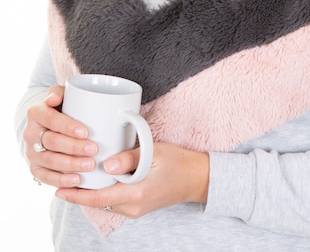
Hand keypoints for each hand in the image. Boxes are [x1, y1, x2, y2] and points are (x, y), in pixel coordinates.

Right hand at [23, 86, 97, 187]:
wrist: (52, 125)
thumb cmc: (64, 107)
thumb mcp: (63, 94)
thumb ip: (60, 92)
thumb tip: (54, 98)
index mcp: (36, 113)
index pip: (50, 119)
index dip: (67, 126)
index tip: (85, 131)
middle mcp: (31, 133)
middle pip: (52, 142)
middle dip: (74, 147)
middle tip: (94, 149)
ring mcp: (32, 152)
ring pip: (50, 160)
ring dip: (71, 165)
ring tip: (90, 165)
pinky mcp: (35, 168)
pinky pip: (46, 177)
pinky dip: (62, 180)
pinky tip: (77, 180)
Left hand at [55, 142, 209, 217]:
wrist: (197, 178)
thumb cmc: (178, 162)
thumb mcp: (156, 153)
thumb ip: (131, 158)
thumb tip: (108, 164)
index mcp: (136, 194)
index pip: (99, 198)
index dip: (77, 195)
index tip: (59, 189)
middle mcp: (133, 207)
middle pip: (98, 202)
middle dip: (79, 193)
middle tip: (61, 178)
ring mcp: (136, 209)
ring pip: (105, 202)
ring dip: (90, 193)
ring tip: (74, 178)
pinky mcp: (138, 206)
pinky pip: (115, 201)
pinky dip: (102, 192)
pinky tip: (97, 180)